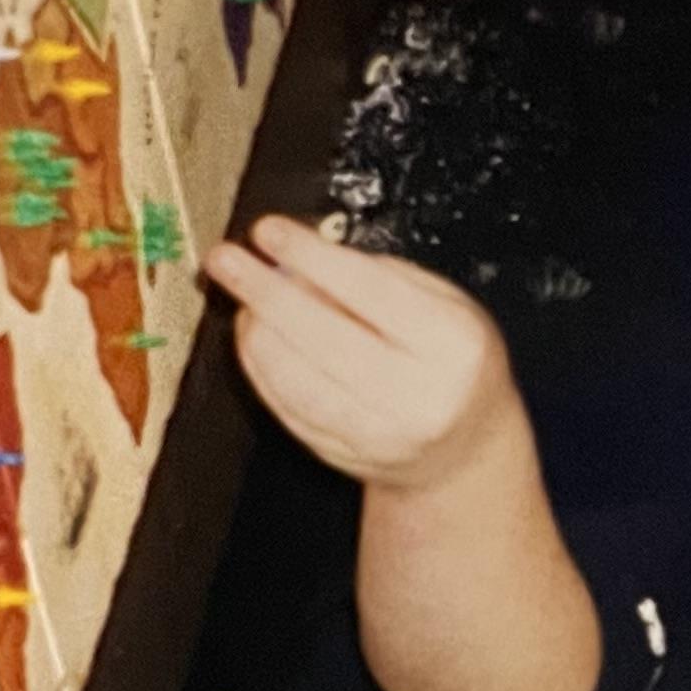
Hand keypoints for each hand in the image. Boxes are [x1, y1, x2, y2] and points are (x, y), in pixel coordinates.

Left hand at [204, 219, 511, 485]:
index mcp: (452, 345)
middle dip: (266, 293)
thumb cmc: (449, 360)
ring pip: (298, 381)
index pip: (372, 293)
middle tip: (227, 260)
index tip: (269, 231)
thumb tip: (298, 260)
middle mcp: (418, 396)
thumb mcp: (442, 302)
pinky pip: (288, 409)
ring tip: (241, 298)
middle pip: (326, 339)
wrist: (464, 449)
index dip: (312, 258)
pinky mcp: (345, 458)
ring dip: (256, 333)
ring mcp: (379, 435)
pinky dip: (261, 369)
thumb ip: (377, 276)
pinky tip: (253, 339)